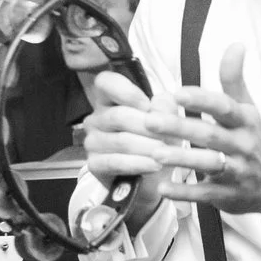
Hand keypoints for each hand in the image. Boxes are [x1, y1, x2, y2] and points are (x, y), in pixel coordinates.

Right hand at [81, 71, 173, 228]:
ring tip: (166, 152)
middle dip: (148, 127)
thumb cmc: (157, 141)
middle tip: (168, 135)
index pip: (105, 82)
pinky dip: (138, 164)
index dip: (126, 91)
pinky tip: (155, 166)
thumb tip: (162, 100)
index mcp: (110, 99)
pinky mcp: (94, 164)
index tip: (147, 104)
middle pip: (119, 116)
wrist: (152, 177)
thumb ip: (165, 107)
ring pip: (121, 140)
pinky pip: (115, 162)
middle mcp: (96, 118)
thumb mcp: (166, 121)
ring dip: (147, 147)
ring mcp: (92, 141)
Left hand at [146, 45, 260, 222]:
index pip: (224, 107)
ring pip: (208, 164)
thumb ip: (234, 79)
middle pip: (210, 135)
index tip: (177, 94)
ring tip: (155, 153)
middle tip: (151, 121)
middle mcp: (241, 145)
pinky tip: (163, 187)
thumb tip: (236, 44)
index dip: (202, 100)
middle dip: (181, 128)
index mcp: (244, 121)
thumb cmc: (253, 138)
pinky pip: (206, 194)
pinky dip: (185, 192)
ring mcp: (236, 171)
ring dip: (182, 159)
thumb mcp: (247, 108)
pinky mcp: (227, 195)